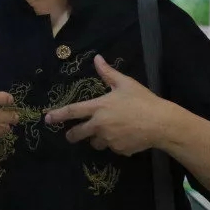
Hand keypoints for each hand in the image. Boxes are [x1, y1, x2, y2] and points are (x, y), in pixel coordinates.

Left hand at [44, 55, 174, 155]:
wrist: (162, 124)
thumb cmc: (142, 101)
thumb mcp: (124, 83)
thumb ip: (107, 73)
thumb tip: (97, 58)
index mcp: (98, 107)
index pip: (72, 112)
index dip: (58, 115)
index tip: (47, 119)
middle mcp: (99, 125)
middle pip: (77, 134)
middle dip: (72, 135)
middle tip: (71, 135)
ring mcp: (109, 140)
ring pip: (95, 142)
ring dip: (97, 138)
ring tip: (108, 131)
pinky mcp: (120, 150)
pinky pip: (113, 148)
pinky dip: (115, 143)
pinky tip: (126, 136)